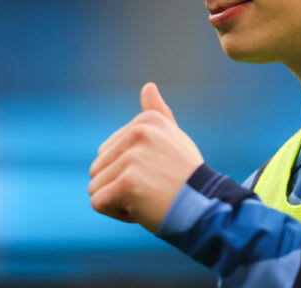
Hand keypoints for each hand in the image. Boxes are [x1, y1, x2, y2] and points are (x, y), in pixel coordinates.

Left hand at [88, 82, 203, 232]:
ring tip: (148, 197)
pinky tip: (143, 209)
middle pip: (97, 168)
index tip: (156, 174)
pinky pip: (98, 203)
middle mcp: (138, 133)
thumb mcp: (173, 137)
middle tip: (152, 188)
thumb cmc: (186, 176)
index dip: (127, 170)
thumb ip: (157, 113)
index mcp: (146, 121)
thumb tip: (148, 86)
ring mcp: (131, 158)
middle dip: (118, 185)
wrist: (204, 208)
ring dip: (117, 200)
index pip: (108, 151)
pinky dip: (117, 213)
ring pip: (96, 186)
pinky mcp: (126, 183)